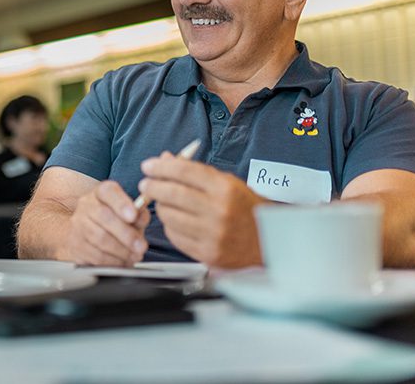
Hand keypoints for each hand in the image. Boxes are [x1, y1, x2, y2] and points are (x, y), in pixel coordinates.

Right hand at [61, 180, 149, 265]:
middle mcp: (86, 205)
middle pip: (104, 217)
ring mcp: (77, 224)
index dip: (121, 204)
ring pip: (100, 238)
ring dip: (121, 251)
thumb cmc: (115, 221)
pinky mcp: (74, 244)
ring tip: (134, 256)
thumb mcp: (130, 213)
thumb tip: (140, 218)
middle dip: (126, 234)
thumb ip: (139, 214)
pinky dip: (112, 261)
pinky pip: (94, 255)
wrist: (87, 232)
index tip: (133, 216)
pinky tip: (122, 262)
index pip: (108, 192)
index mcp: (101, 193)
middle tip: (141, 247)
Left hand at [139, 152, 265, 267]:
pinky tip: (175, 220)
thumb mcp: (227, 183)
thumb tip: (165, 159)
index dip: (161, 167)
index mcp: (225, 189)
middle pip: (172, 194)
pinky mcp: (207, 253)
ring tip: (162, 202)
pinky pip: (174, 236)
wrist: (269, 242)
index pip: (184, 172)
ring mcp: (212, 234)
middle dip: (152, 186)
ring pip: (169, 216)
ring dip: (160, 207)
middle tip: (145, 184)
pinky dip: (169, 226)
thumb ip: (195, 172)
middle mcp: (219, 211)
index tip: (148, 166)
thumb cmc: (246, 209)